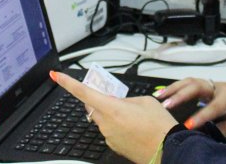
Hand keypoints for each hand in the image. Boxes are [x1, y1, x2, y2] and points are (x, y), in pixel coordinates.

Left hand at [52, 71, 175, 163]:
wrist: (168, 149)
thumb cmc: (159, 126)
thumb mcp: (144, 101)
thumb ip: (125, 99)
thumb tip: (118, 103)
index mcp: (111, 109)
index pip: (83, 92)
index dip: (67, 83)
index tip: (56, 76)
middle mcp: (105, 124)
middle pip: (93, 107)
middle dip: (101, 100)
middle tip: (118, 99)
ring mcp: (109, 137)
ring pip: (103, 120)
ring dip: (112, 114)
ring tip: (135, 118)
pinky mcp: (114, 146)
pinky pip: (111, 131)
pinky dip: (118, 126)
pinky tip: (135, 128)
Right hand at [155, 76, 225, 136]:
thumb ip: (224, 128)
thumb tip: (205, 134)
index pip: (213, 107)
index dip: (199, 117)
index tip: (186, 126)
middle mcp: (220, 87)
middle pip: (196, 86)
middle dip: (179, 95)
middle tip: (165, 105)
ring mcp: (214, 84)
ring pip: (190, 82)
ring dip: (173, 89)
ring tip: (158, 97)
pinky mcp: (209, 85)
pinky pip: (190, 84)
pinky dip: (176, 88)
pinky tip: (165, 94)